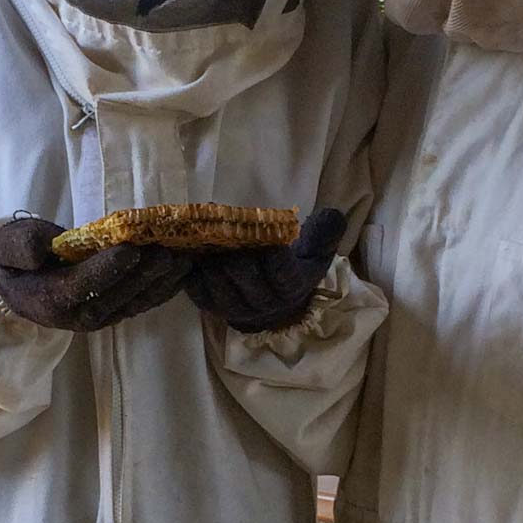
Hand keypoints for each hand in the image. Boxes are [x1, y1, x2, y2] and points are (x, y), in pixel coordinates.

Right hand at [0, 217, 191, 331]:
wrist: (19, 282)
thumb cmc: (16, 257)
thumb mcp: (8, 246)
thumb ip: (22, 247)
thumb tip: (41, 251)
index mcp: (50, 299)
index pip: (82, 285)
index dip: (107, 268)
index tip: (130, 249)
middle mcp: (77, 316)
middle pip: (115, 296)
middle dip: (143, 274)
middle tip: (166, 251)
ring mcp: (98, 318)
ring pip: (133, 303)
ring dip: (160, 283)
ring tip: (182, 260)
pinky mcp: (113, 313)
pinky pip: (140, 304)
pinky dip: (162, 290)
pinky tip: (181, 273)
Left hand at [185, 208, 346, 333]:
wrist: (275, 305)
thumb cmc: (294, 269)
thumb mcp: (315, 253)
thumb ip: (324, 235)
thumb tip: (334, 215)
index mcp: (290, 287)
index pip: (283, 274)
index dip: (275, 258)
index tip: (271, 241)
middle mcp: (263, 303)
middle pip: (246, 277)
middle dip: (237, 254)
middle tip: (227, 232)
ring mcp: (235, 308)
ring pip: (219, 286)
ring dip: (211, 263)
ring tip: (204, 241)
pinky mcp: (212, 307)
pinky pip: (198, 294)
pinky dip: (191, 275)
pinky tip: (188, 257)